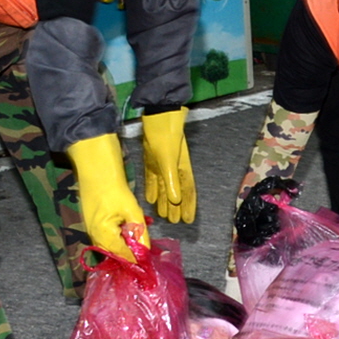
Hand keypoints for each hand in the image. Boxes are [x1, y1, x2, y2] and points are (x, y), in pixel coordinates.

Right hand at [68, 132, 146, 261]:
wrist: (97, 173)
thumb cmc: (115, 189)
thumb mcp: (132, 211)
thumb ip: (139, 232)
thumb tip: (145, 251)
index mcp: (103, 235)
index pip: (122, 255)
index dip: (135, 260)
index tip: (147, 266)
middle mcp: (94, 237)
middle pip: (114, 254)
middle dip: (130, 255)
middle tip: (145, 257)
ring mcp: (91, 231)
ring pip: (110, 246)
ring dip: (125, 247)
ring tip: (139, 247)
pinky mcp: (92, 225)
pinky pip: (107, 238)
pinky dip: (119, 238)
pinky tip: (130, 234)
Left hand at [140, 107, 196, 224]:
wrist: (157, 117)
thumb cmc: (166, 136)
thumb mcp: (168, 159)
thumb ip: (172, 180)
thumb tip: (176, 200)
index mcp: (182, 169)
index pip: (187, 192)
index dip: (188, 206)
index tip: (188, 220)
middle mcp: (174, 169)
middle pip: (176, 192)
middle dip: (176, 207)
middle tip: (174, 222)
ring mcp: (163, 165)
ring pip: (165, 187)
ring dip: (164, 201)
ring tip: (162, 214)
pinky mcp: (152, 161)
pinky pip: (154, 180)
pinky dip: (153, 190)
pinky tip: (150, 199)